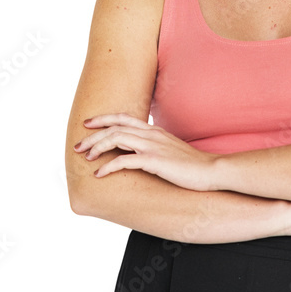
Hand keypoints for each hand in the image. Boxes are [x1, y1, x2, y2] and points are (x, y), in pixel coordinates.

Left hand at [73, 114, 219, 191]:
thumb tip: (144, 153)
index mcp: (155, 131)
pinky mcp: (154, 161)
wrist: (212, 171)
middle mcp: (151, 135)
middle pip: (114, 127)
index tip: (88, 124)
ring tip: (85, 157)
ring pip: (116, 139)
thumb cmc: (194, 165)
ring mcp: (152, 146)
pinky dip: (108, 166)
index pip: (124, 118)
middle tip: (78, 145)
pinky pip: (124, 161)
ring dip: (97, 147)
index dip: (104, 119)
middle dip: (93, 135)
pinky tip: (99, 173)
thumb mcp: (172, 151)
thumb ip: (157, 147)